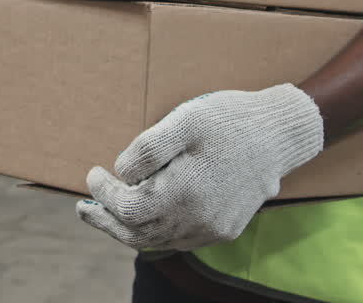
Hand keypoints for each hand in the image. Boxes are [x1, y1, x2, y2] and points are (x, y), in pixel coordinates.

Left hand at [77, 84, 323, 250]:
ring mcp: (212, 229)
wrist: (279, 134)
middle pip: (137, 234)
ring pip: (158, 241)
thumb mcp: (184, 121)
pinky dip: (155, 232)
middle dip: (106, 221)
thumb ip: (148, 149)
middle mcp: (197, 220)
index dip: (104, 194)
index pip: (128, 208)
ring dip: (127, 229)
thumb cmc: (228, 121)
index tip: (94, 172)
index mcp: (184, 193)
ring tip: (105, 214)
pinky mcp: (224, 229)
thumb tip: (122, 173)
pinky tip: (144, 217)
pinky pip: (179, 240)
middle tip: (83, 208)